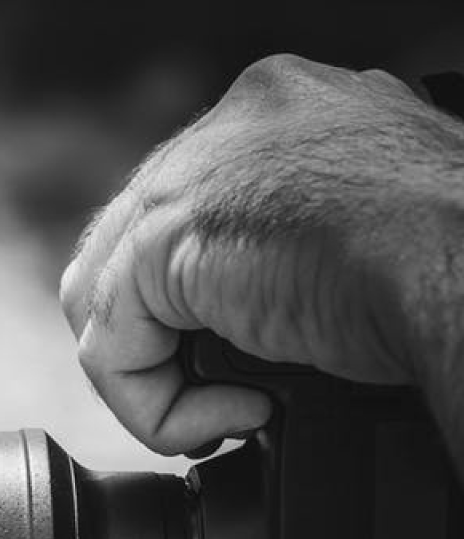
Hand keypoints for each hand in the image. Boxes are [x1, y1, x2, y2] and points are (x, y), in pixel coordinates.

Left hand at [61, 54, 463, 460]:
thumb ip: (298, 250)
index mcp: (284, 119)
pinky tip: (238, 417)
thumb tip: (274, 304)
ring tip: (234, 414)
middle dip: (162, 344)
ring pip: (109, 302)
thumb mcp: (369, 241)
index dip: (201, 308)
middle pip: (133, 256)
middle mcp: (229, 128)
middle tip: (228, 400)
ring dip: (159, 381)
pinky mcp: (162, 236)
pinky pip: (111, 346)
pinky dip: (158, 406)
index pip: (189, 218)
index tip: (253, 365)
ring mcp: (189, 173)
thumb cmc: (449, 266)